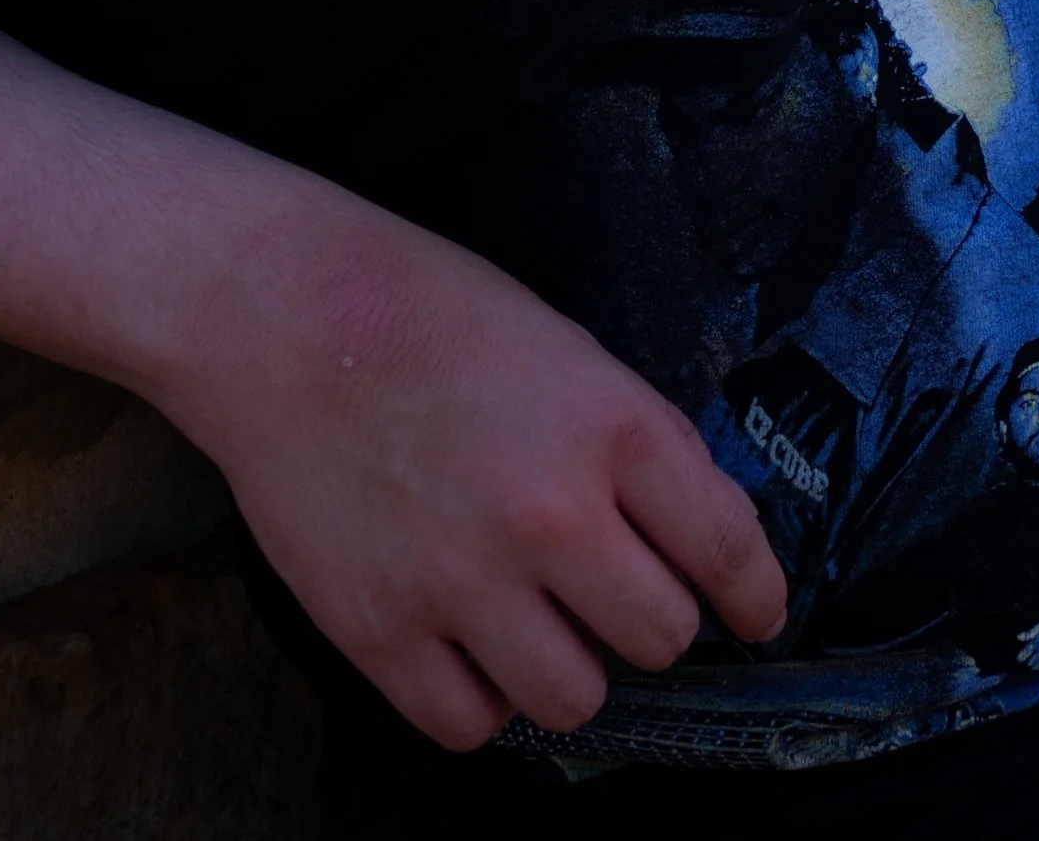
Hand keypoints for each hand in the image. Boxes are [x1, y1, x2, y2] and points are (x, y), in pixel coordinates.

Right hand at [161, 199, 788, 750]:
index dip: (758, 596)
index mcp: (610, 425)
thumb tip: (697, 534)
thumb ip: (635, 441)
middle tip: (614, 590)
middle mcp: (548, 513)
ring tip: (536, 618)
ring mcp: (461, 580)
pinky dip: (481, 696)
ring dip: (570, 667)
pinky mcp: (380, 631)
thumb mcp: (565, 347)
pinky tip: (468, 640)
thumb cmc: (429, 312)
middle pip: (660, 638)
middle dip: (651, 619)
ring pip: (575, 700)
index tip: (758, 616)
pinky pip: (472, 725)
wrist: (281, 314)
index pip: (726, 547)